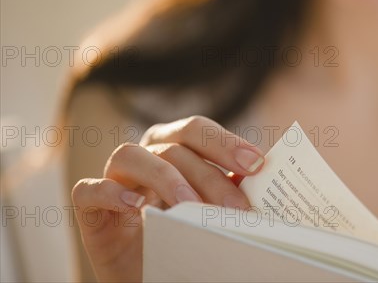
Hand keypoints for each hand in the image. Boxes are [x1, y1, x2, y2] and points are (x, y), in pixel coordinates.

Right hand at [71, 116, 264, 281]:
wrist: (147, 272)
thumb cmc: (182, 234)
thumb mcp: (208, 210)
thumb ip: (227, 192)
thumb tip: (264, 185)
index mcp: (174, 147)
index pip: (198, 130)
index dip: (226, 142)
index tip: (257, 163)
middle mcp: (145, 154)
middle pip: (174, 147)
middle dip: (209, 174)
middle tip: (236, 206)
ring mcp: (114, 177)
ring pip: (131, 156)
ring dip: (166, 179)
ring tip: (190, 207)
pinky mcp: (90, 207)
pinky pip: (90, 189)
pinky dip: (111, 193)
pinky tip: (137, 208)